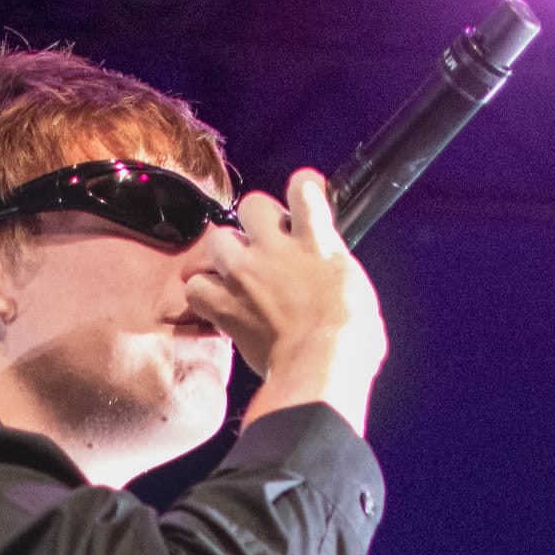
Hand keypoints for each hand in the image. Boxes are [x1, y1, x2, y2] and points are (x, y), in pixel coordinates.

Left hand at [181, 168, 387, 436]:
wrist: (321, 366)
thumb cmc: (352, 338)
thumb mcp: (357, 291)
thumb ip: (335, 272)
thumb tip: (329, 281)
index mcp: (318, 241)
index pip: (303, 188)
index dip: (302, 189)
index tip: (303, 198)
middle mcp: (277, 248)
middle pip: (252, 205)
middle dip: (256, 221)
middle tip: (265, 245)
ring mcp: (247, 274)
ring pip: (217, 240)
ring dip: (225, 255)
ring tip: (235, 275)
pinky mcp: (226, 306)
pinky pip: (197, 288)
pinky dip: (203, 295)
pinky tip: (217, 305)